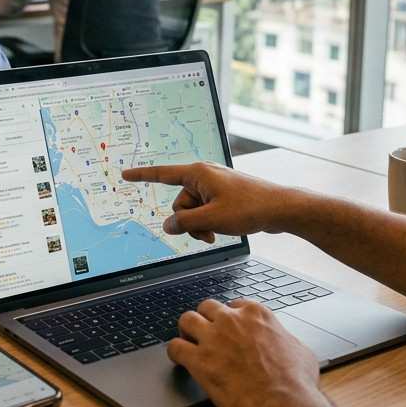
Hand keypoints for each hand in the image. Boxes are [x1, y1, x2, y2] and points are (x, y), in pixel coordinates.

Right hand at [121, 162, 284, 241]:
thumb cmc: (249, 208)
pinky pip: (205, 211)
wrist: (280, 209)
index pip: (162, 174)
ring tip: (217, 233)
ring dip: (200, 225)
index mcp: (198, 173)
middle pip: (180, 202)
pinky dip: (209, 223)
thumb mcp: (210, 219)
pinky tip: (221, 230)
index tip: (125, 175)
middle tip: (207, 231)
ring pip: (193, 210)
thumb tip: (168, 226)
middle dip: (188, 221)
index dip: (142, 175)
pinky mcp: (223, 196)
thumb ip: (184, 224)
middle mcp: (204, 176)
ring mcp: (214, 186)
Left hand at [170, 299, 342, 406]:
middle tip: (205, 331)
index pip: (235, 303)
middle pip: (207, 306)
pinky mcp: (199, 360)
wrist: (283, 403)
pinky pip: (175, 347)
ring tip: (188, 341)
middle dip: (205, 318)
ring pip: (186, 319)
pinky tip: (179, 360)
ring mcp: (213, 338)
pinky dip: (175, 352)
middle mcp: (232, 320)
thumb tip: (284, 343)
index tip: (228, 325)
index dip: (230, 316)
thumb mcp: (299, 350)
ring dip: (186, 330)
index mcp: (256, 314)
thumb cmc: (295, 382)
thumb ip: (283, 339)